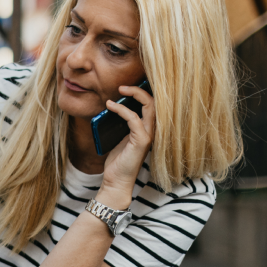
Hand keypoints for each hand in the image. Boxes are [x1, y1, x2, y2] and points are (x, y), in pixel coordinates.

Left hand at [98, 84, 154, 199]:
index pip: (152, 105)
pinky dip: (122, 110)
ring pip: (149, 107)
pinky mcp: (142, 141)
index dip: (142, 93)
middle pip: (154, 102)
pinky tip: (111, 106)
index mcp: (148, 129)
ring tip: (119, 91)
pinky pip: (134, 119)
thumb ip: (121, 123)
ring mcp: (148, 136)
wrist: (116, 180)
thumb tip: (113, 106)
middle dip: (139, 90)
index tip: (125, 88)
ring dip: (134, 95)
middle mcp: (152, 131)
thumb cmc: (118, 161)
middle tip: (122, 87)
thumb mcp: (119, 137)